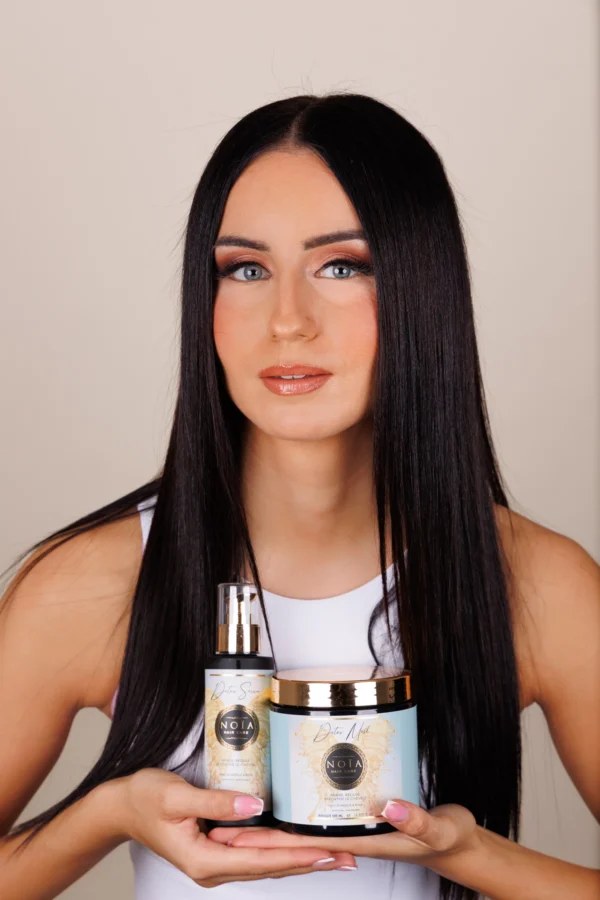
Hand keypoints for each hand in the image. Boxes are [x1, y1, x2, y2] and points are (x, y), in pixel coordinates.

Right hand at [111, 768, 356, 886]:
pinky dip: (282, 849)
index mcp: (205, 859)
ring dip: (302, 857)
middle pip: (271, 864)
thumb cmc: (143, 798)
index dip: (298, 856)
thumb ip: (217, 802)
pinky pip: (256, 851)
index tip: (328, 853)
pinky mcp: (218, 847)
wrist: (120, 806)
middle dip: (312, 861)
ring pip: (267, 860)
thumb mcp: (177, 796)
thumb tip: (255, 804)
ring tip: (336, 854)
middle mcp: (214, 866)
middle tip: (349, 856)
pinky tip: (300, 846)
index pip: (262, 859)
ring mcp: (216, 859)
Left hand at [209, 797, 479, 868]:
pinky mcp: (360, 826)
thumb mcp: (438, 826)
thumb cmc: (451, 837)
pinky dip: (297, 825)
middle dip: (255, 837)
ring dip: (271, 833)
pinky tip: (288, 814)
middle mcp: (350, 842)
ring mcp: (353, 836)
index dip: (268, 839)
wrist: (464, 845)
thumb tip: (389, 808)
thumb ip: (415, 819)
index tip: (238, 832)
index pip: (304, 844)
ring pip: (302, 837)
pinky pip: (319, 829)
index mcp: (362, 843)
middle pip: (293, 843)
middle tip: (220, 826)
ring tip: (239, 821)